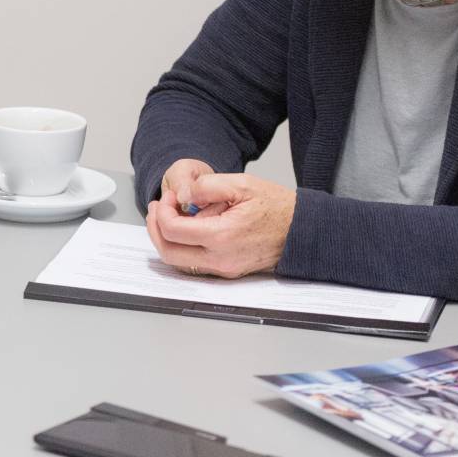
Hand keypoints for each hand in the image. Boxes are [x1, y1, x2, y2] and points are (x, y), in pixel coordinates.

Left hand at [148, 171, 295, 278]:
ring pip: (178, 262)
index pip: (172, 230)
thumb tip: (182, 194)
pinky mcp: (227, 272)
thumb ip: (207, 186)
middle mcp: (220, 259)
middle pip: (168, 252)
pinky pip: (194, 264)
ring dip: (166, 239)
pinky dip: (183, 246)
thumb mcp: (242, 184)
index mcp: (222, 236)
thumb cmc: (276, 207)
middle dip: (155, 228)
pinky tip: (186, 228)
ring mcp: (223, 269)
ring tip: (168, 216)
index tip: (171, 197)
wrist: (302, 231)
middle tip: (158, 209)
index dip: (163, 210)